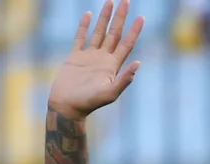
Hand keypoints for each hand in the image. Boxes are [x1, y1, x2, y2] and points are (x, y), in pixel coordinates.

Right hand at [48, 0, 144, 119]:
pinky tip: (89, 14)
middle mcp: (103, 59)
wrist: (67, 107)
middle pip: (115, 33)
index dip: (134, 31)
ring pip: (99, 32)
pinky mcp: (74, 57)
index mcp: (113, 66)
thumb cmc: (89, 103)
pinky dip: (84, 26)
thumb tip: (138, 64)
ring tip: (110, 1)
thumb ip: (124, 79)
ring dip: (105, 17)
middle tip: (126, 1)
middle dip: (121, 17)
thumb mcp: (110, 93)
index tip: (142, 17)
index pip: (127, 43)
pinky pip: (81, 37)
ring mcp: (89, 56)